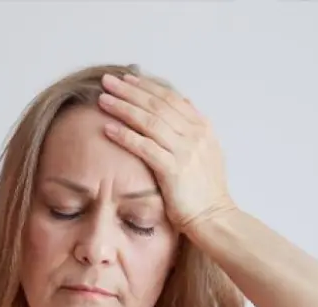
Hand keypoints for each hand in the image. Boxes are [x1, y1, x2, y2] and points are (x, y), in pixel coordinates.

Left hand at [97, 73, 236, 234]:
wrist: (215, 217)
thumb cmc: (205, 189)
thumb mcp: (206, 151)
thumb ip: (193, 128)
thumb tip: (184, 102)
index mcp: (202, 127)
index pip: (170, 98)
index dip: (146, 86)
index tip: (127, 78)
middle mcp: (195, 134)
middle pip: (157, 104)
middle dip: (130, 90)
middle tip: (108, 80)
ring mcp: (185, 151)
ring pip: (149, 121)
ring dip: (123, 107)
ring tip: (102, 99)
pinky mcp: (174, 170)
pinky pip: (145, 147)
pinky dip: (125, 135)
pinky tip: (108, 128)